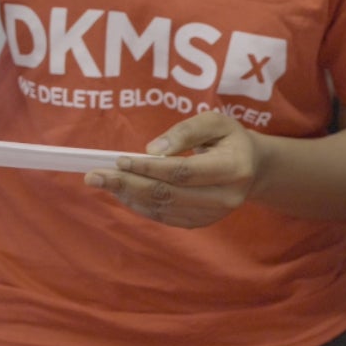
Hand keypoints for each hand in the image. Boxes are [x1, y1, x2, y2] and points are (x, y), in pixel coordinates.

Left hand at [84, 112, 268, 228]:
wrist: (252, 168)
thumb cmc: (229, 139)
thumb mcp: (215, 122)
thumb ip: (186, 130)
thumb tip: (152, 149)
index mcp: (233, 169)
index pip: (183, 172)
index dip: (150, 167)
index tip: (120, 159)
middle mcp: (225, 198)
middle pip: (168, 195)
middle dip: (128, 184)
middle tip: (94, 175)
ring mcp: (213, 215)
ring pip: (163, 208)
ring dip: (129, 195)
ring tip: (103, 182)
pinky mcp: (200, 223)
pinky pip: (164, 217)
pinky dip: (140, 205)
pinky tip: (122, 192)